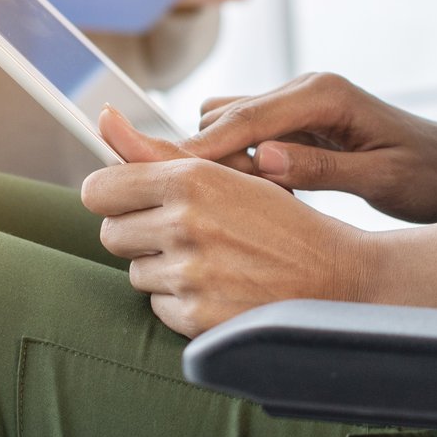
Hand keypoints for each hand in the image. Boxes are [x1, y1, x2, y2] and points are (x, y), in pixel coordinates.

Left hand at [83, 108, 369, 336]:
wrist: (337, 275)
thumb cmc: (279, 219)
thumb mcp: (227, 172)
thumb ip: (157, 150)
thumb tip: (103, 118)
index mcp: (190, 178)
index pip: (99, 189)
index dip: (114, 195)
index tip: (131, 199)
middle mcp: (184, 224)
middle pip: (111, 233)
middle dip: (140, 232)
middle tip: (186, 231)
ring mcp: (190, 275)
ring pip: (135, 272)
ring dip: (163, 268)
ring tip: (212, 260)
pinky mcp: (196, 318)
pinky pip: (158, 307)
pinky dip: (182, 301)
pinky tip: (220, 288)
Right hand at [181, 73, 436, 222]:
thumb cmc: (430, 175)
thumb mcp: (382, 180)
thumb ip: (322, 169)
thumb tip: (263, 160)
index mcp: (324, 95)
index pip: (246, 118)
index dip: (201, 149)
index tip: (160, 175)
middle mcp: (306, 89)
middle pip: (226, 117)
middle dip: (199, 155)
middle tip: (179, 202)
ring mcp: (300, 103)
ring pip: (231, 124)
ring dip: (219, 161)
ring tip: (220, 208)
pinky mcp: (299, 123)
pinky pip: (250, 137)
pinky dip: (238, 163)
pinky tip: (248, 199)